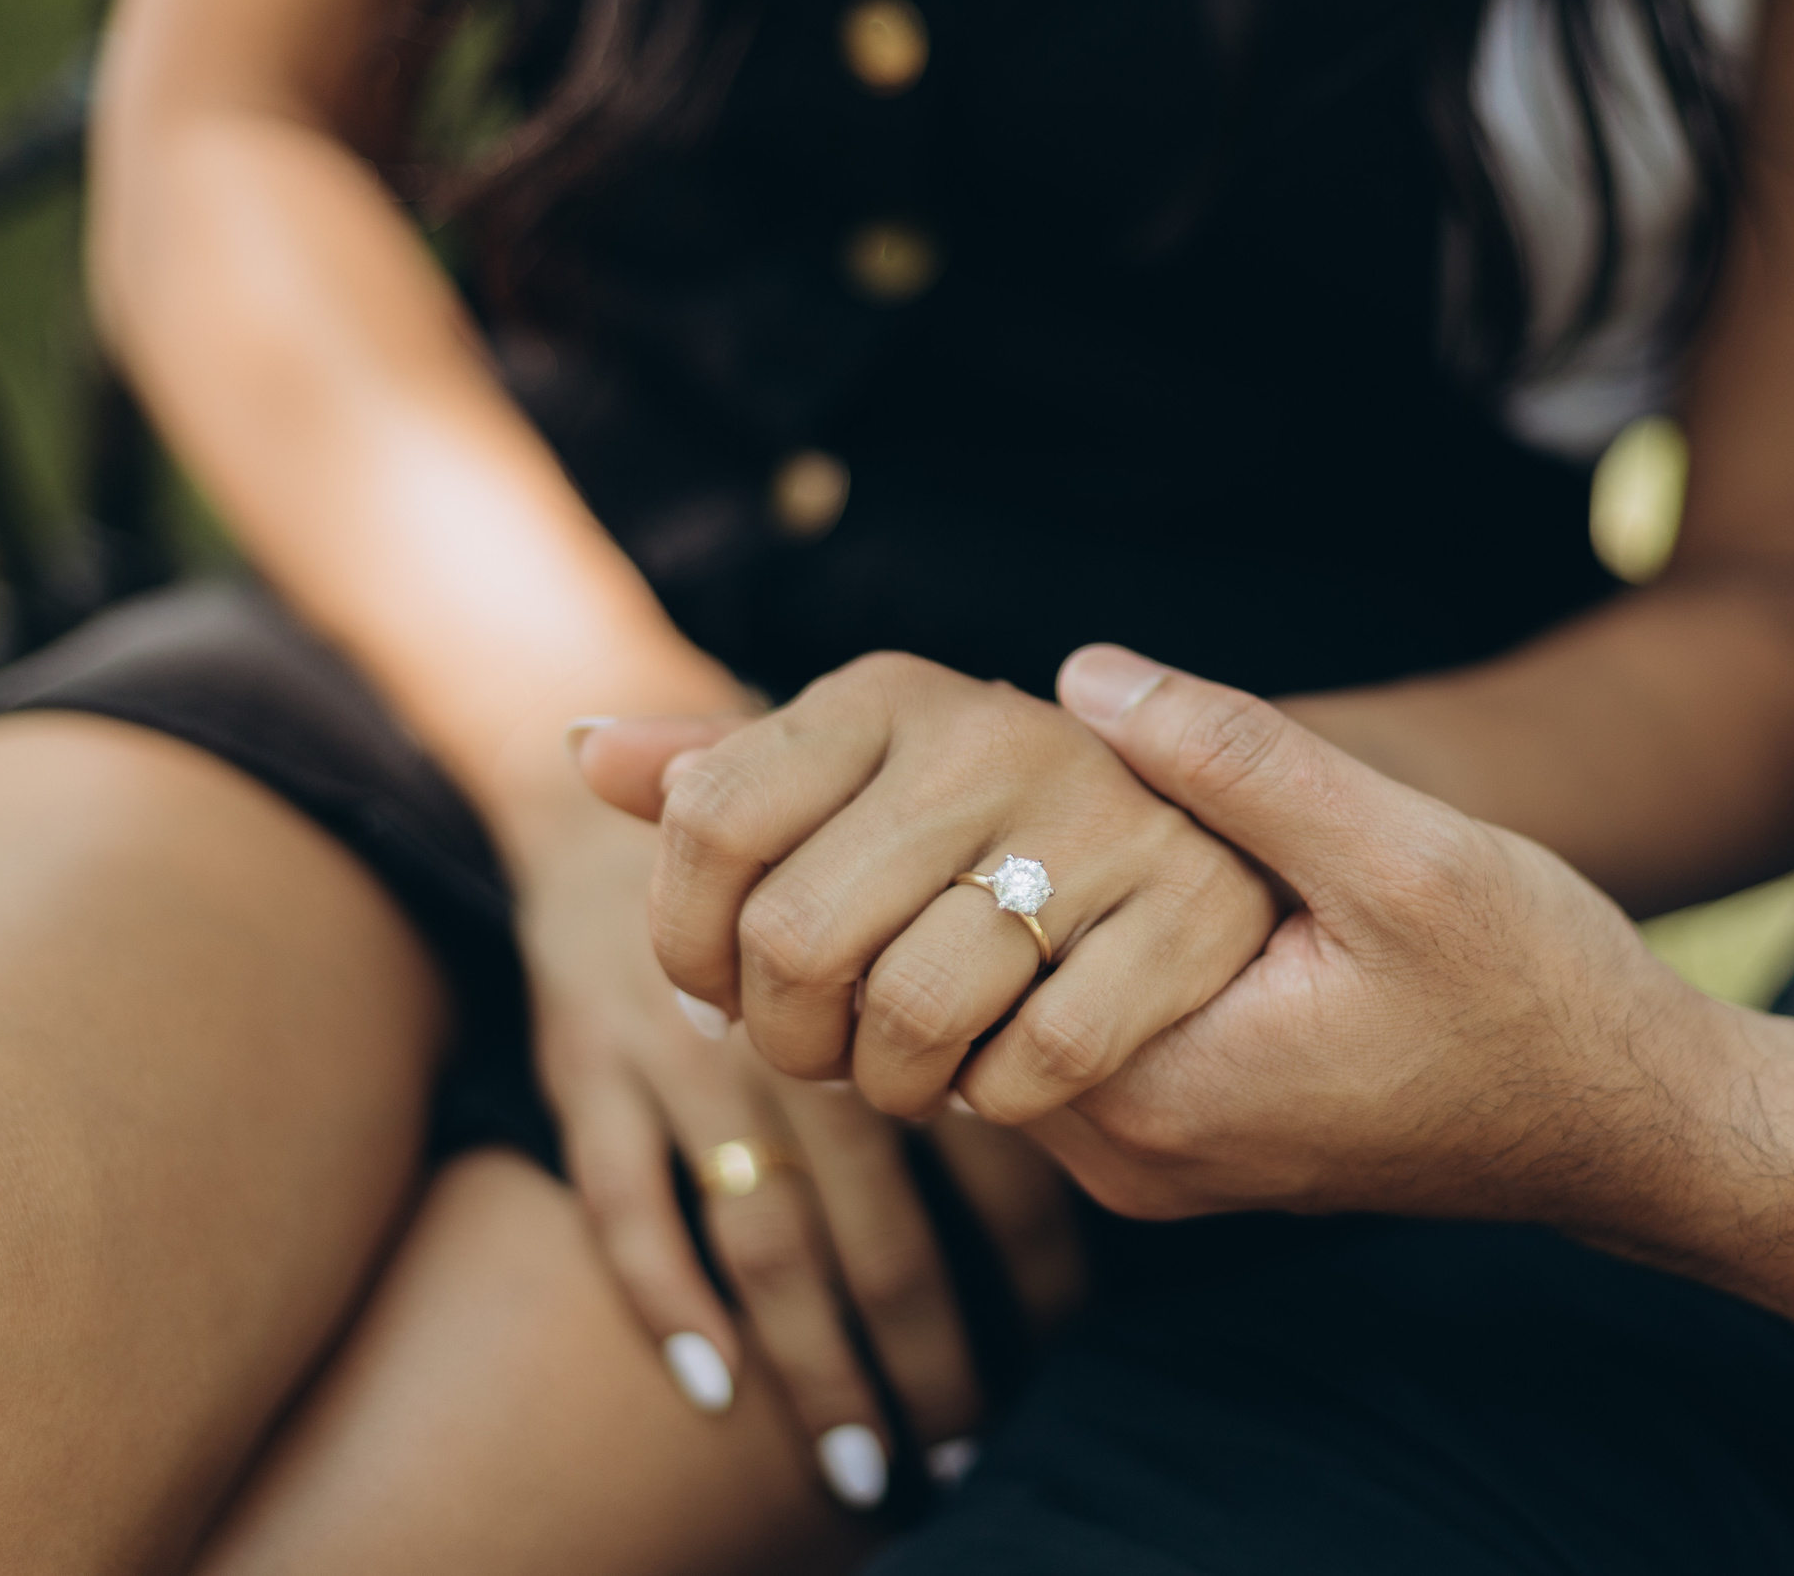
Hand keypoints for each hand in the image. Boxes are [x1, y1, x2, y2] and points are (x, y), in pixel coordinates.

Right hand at [513, 719, 1081, 1510]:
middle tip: (967, 1444)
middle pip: (883, 1235)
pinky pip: (627, 1208)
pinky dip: (668, 1306)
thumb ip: (1002, 982)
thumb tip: (1120, 1116)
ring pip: (769, 1248)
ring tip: (877, 1469)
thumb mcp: (917, 888)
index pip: (992, 1156)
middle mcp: (809, 1041)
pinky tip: (716, 1389)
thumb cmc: (806, 849)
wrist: (636, 777)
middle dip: (933, 1355)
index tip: (1060, 1346)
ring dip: (824, 1370)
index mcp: (906, 992)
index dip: (1031, 1269)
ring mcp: (696, 1063)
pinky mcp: (595, 1072)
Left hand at [594, 653, 1280, 1124]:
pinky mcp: (1187, 911)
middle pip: (796, 941)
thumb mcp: (856, 782)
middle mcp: (990, 733)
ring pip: (910, 1015)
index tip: (715, 987)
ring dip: (893, 1082)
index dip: (683, 941)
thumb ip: (724, 773)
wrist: (1211, 834)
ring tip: (910, 1066)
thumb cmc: (986, 828)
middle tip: (821, 1049)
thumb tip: (582, 748)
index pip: (708, 820)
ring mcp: (1099, 817)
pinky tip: (1000, 1070)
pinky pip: (1035, 1063)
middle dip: (788, 1039)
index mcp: (889, 693)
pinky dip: (999, 1100)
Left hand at [1035, 645, 1739, 1225]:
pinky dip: (1099, 960)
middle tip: (1068, 755)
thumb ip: (1237, 762)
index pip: (983, 949)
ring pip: (1029, 1017)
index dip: (1008, 827)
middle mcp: (1129, 1157)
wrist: (1632, 1121)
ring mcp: (1156, 1168)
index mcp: (1157, 1093)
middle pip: (989, 988)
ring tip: (1122, 806)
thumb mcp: (1401, 854)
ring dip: (1058, 912)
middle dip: (1019, 868)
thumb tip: (1082, 675)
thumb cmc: (1536, 992)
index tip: (1049, 740)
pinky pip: (1087, 1045)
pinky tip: (1167, 878)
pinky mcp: (1191, 1154)